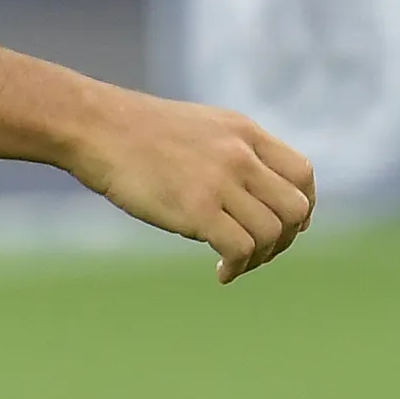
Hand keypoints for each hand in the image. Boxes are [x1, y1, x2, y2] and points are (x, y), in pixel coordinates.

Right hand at [65, 86, 315, 282]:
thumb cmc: (138, 133)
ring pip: (271, 233)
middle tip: (257, 251)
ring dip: (259, 258)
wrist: (96, 126)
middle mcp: (240, 154)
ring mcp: (220, 180)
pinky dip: (237, 268)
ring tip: (232, 262)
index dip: (302, 207)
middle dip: (284, 239)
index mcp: (244, 132)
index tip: (282, 226)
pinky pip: (240, 249)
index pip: (303, 174)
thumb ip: (233, 151)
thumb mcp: (201, 126)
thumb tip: (255, 193)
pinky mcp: (197, 208)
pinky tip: (220, 272)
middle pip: (295, 208)